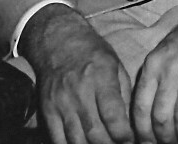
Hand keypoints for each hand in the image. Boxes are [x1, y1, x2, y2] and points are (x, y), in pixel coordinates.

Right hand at [21, 4, 133, 143]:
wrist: (58, 42)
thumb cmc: (93, 53)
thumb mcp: (116, 65)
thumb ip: (123, 93)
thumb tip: (130, 121)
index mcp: (101, 78)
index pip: (113, 115)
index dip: (123, 134)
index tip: (130, 139)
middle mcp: (80, 92)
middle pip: (95, 132)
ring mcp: (61, 103)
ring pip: (77, 139)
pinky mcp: (47, 111)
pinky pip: (57, 139)